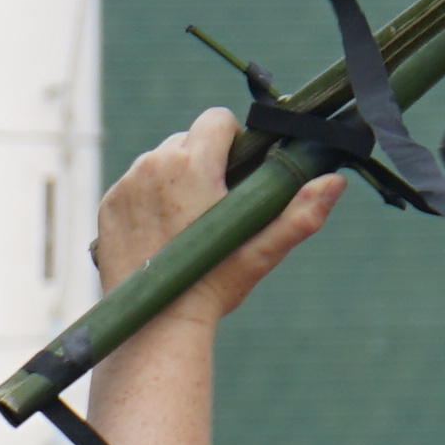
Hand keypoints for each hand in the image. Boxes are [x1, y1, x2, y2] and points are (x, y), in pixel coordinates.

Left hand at [95, 111, 341, 329]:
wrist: (156, 325)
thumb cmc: (214, 286)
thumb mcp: (263, 250)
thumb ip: (302, 212)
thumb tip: (336, 181)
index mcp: (192, 164)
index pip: (217, 119)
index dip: (235, 142)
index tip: (239, 173)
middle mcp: (153, 165)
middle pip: (187, 140)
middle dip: (203, 161)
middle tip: (216, 204)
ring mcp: (126, 185)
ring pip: (158, 161)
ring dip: (175, 178)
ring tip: (188, 220)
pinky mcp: (108, 204)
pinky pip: (133, 185)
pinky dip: (148, 199)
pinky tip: (162, 230)